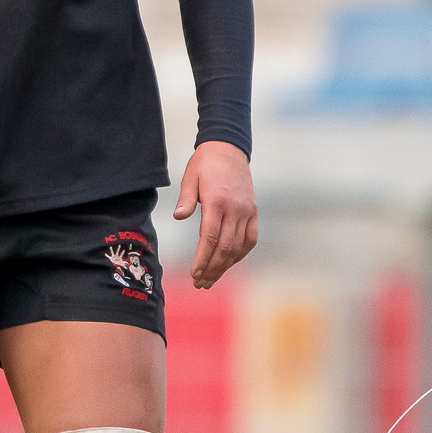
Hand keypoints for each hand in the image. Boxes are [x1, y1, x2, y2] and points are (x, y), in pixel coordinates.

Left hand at [170, 140, 255, 288]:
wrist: (229, 149)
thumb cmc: (205, 164)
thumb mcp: (189, 177)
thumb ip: (185, 199)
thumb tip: (178, 217)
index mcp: (217, 202)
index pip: (209, 238)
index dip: (202, 259)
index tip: (194, 274)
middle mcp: (235, 209)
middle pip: (224, 248)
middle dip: (212, 269)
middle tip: (200, 283)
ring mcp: (247, 211)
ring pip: (238, 247)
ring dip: (225, 266)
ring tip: (211, 279)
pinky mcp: (253, 212)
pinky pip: (250, 239)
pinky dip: (240, 254)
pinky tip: (228, 263)